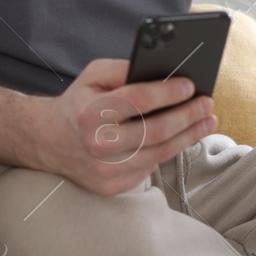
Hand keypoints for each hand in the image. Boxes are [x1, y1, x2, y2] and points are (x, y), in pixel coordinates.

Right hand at [41, 58, 216, 195]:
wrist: (48, 141)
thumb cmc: (79, 102)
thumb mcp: (94, 75)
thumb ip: (125, 70)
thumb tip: (164, 72)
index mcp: (90, 112)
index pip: (138, 101)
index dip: (168, 93)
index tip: (191, 86)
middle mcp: (97, 144)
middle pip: (156, 130)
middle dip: (188, 116)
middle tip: (207, 104)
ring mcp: (105, 170)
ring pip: (159, 152)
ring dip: (189, 136)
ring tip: (207, 121)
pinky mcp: (112, 186)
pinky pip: (150, 167)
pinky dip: (170, 150)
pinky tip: (184, 137)